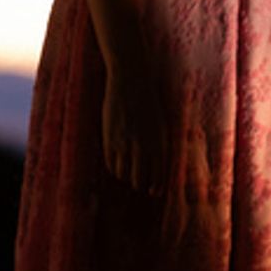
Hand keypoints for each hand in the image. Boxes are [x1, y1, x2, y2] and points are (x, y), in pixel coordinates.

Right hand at [101, 60, 170, 195]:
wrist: (131, 79)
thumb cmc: (150, 100)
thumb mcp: (161, 123)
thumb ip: (159, 145)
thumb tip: (157, 166)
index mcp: (160, 143)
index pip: (159, 176)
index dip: (156, 187)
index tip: (155, 191)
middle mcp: (143, 146)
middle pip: (140, 180)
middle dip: (141, 184)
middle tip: (140, 184)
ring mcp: (124, 143)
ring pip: (124, 175)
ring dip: (127, 177)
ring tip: (128, 174)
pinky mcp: (109, 138)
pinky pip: (111, 163)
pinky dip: (114, 168)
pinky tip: (117, 165)